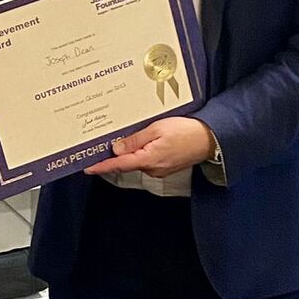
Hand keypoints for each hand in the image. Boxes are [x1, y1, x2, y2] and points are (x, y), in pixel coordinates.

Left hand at [84, 117, 214, 177]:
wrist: (210, 139)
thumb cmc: (186, 131)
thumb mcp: (157, 129)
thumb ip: (135, 140)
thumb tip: (116, 149)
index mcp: (148, 159)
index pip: (119, 165)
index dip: (102, 167)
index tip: (87, 168)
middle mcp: (153, 169)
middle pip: (127, 163)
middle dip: (115, 156)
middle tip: (101, 145)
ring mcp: (160, 170)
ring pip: (138, 161)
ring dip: (129, 152)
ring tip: (123, 138)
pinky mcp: (166, 166)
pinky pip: (148, 160)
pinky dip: (141, 152)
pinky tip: (141, 142)